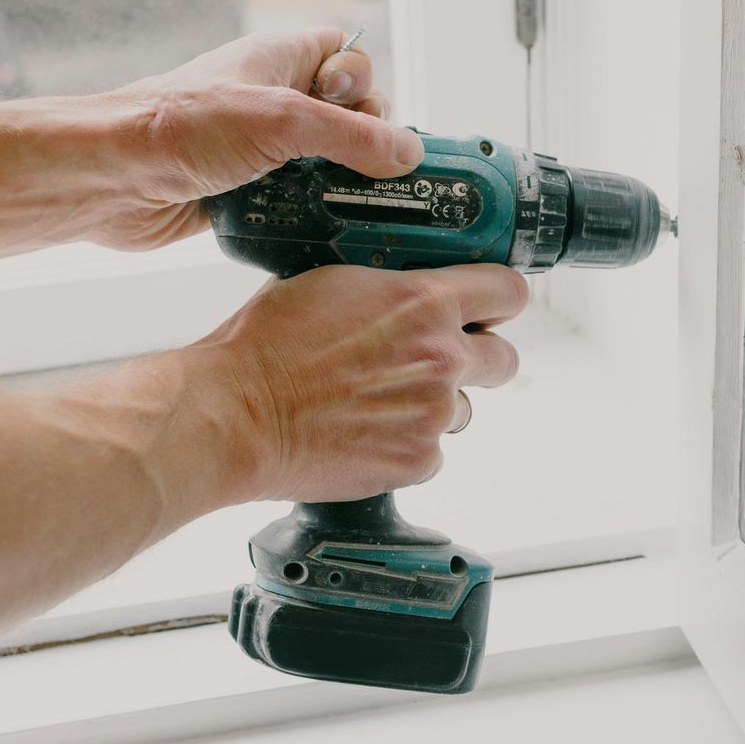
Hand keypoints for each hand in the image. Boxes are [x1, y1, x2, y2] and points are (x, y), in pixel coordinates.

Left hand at [80, 27, 423, 250]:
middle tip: (349, 167)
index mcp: (280, 58)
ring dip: (336, 186)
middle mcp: (270, 97)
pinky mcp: (242, 190)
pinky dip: (310, 214)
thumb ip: (354, 136)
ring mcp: (256, 146)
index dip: (363, 84)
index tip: (354, 113)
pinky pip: (295, 200)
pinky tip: (315, 227)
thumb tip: (409, 153)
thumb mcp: (283, 122)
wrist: (110, 177)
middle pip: (345, 117)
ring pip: (322, 163)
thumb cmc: (183, 127)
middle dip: (358, 145)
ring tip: (341, 205)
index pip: (348, 56)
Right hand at [184, 264, 528, 502]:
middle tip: (436, 363)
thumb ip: (386, 288)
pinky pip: (432, 451)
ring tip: (376, 405)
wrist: (236, 414)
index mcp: (424, 302)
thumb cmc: (266, 345)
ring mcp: (434, 412)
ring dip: (432, 406)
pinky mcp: (417, 460)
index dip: (498, 301)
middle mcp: (442, 357)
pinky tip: (363, 435)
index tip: (489, 309)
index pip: (507, 291)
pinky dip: (405, 446)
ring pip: (461, 409)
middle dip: (476, 360)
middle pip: (503, 359)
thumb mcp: (331, 283)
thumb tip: (401, 291)